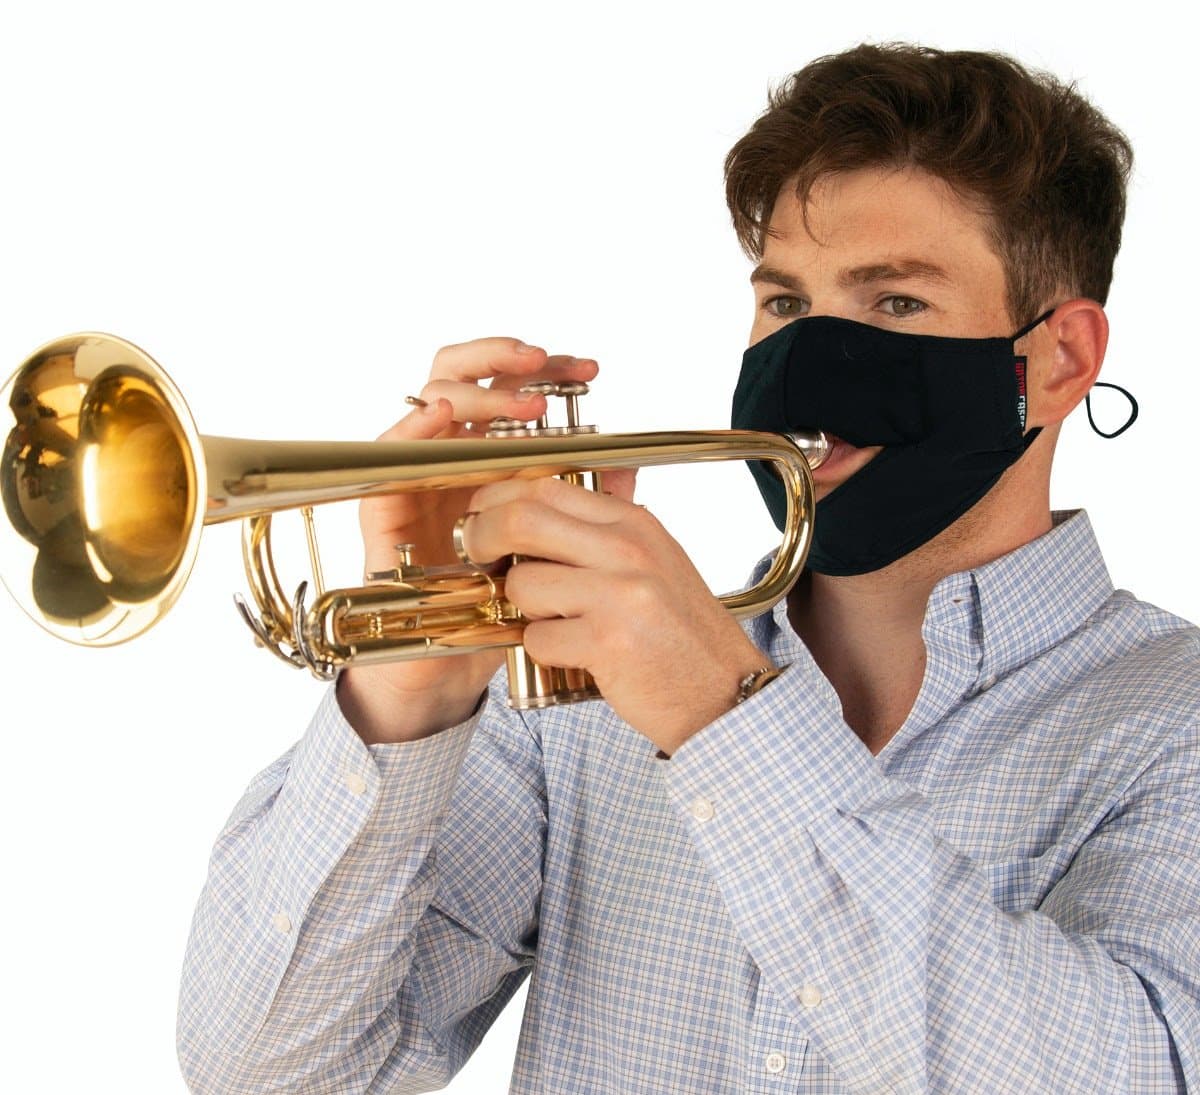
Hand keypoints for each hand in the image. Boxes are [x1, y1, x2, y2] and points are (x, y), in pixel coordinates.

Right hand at [339, 337, 598, 743]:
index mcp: (493, 458)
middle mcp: (453, 457)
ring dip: (474, 394)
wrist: (449, 662)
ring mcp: (417, 475)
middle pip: (466, 377)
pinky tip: (441, 414)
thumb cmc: (498, 605)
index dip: (547, 370)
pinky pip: (389, 453)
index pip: (513, 389)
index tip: (589, 370)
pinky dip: (412, 427)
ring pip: (431, 401)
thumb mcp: (552, 551)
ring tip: (520, 408)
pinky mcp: (384, 503)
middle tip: (544, 364)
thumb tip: (626, 465)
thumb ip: (584, 506)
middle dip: (503, 359)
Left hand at [457, 476, 771, 755]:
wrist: (726, 691)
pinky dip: (545, 652)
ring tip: (556, 623)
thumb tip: (532, 505)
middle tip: (476, 557)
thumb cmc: (682, 633)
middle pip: (522, 520)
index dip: (499, 498)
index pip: (547, 486)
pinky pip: (537, 639)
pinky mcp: (608, 642)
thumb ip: (602, 533)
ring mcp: (619, 594)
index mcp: (635, 523)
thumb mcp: (654, 561)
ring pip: (523, 584)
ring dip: (523, 609)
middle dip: (482, 537)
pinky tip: (576, 656)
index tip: (481, 516)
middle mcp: (628, 549)